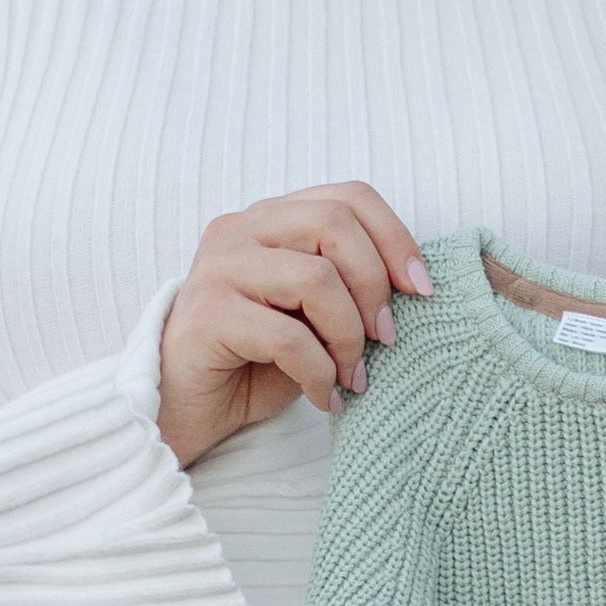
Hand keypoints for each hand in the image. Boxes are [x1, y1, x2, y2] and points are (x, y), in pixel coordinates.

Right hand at [157, 184, 429, 467]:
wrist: (184, 408)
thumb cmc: (255, 360)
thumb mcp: (313, 314)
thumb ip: (347, 286)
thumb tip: (412, 286)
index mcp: (271, 218)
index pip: (348, 196)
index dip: (396, 238)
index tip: (421, 291)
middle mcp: (240, 228)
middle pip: (335, 224)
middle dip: (374, 286)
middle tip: (386, 339)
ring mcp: (217, 268)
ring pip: (316, 279)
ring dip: (349, 337)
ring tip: (351, 376)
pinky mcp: (206, 315)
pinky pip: (288, 337)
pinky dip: (319, 373)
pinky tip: (323, 396)